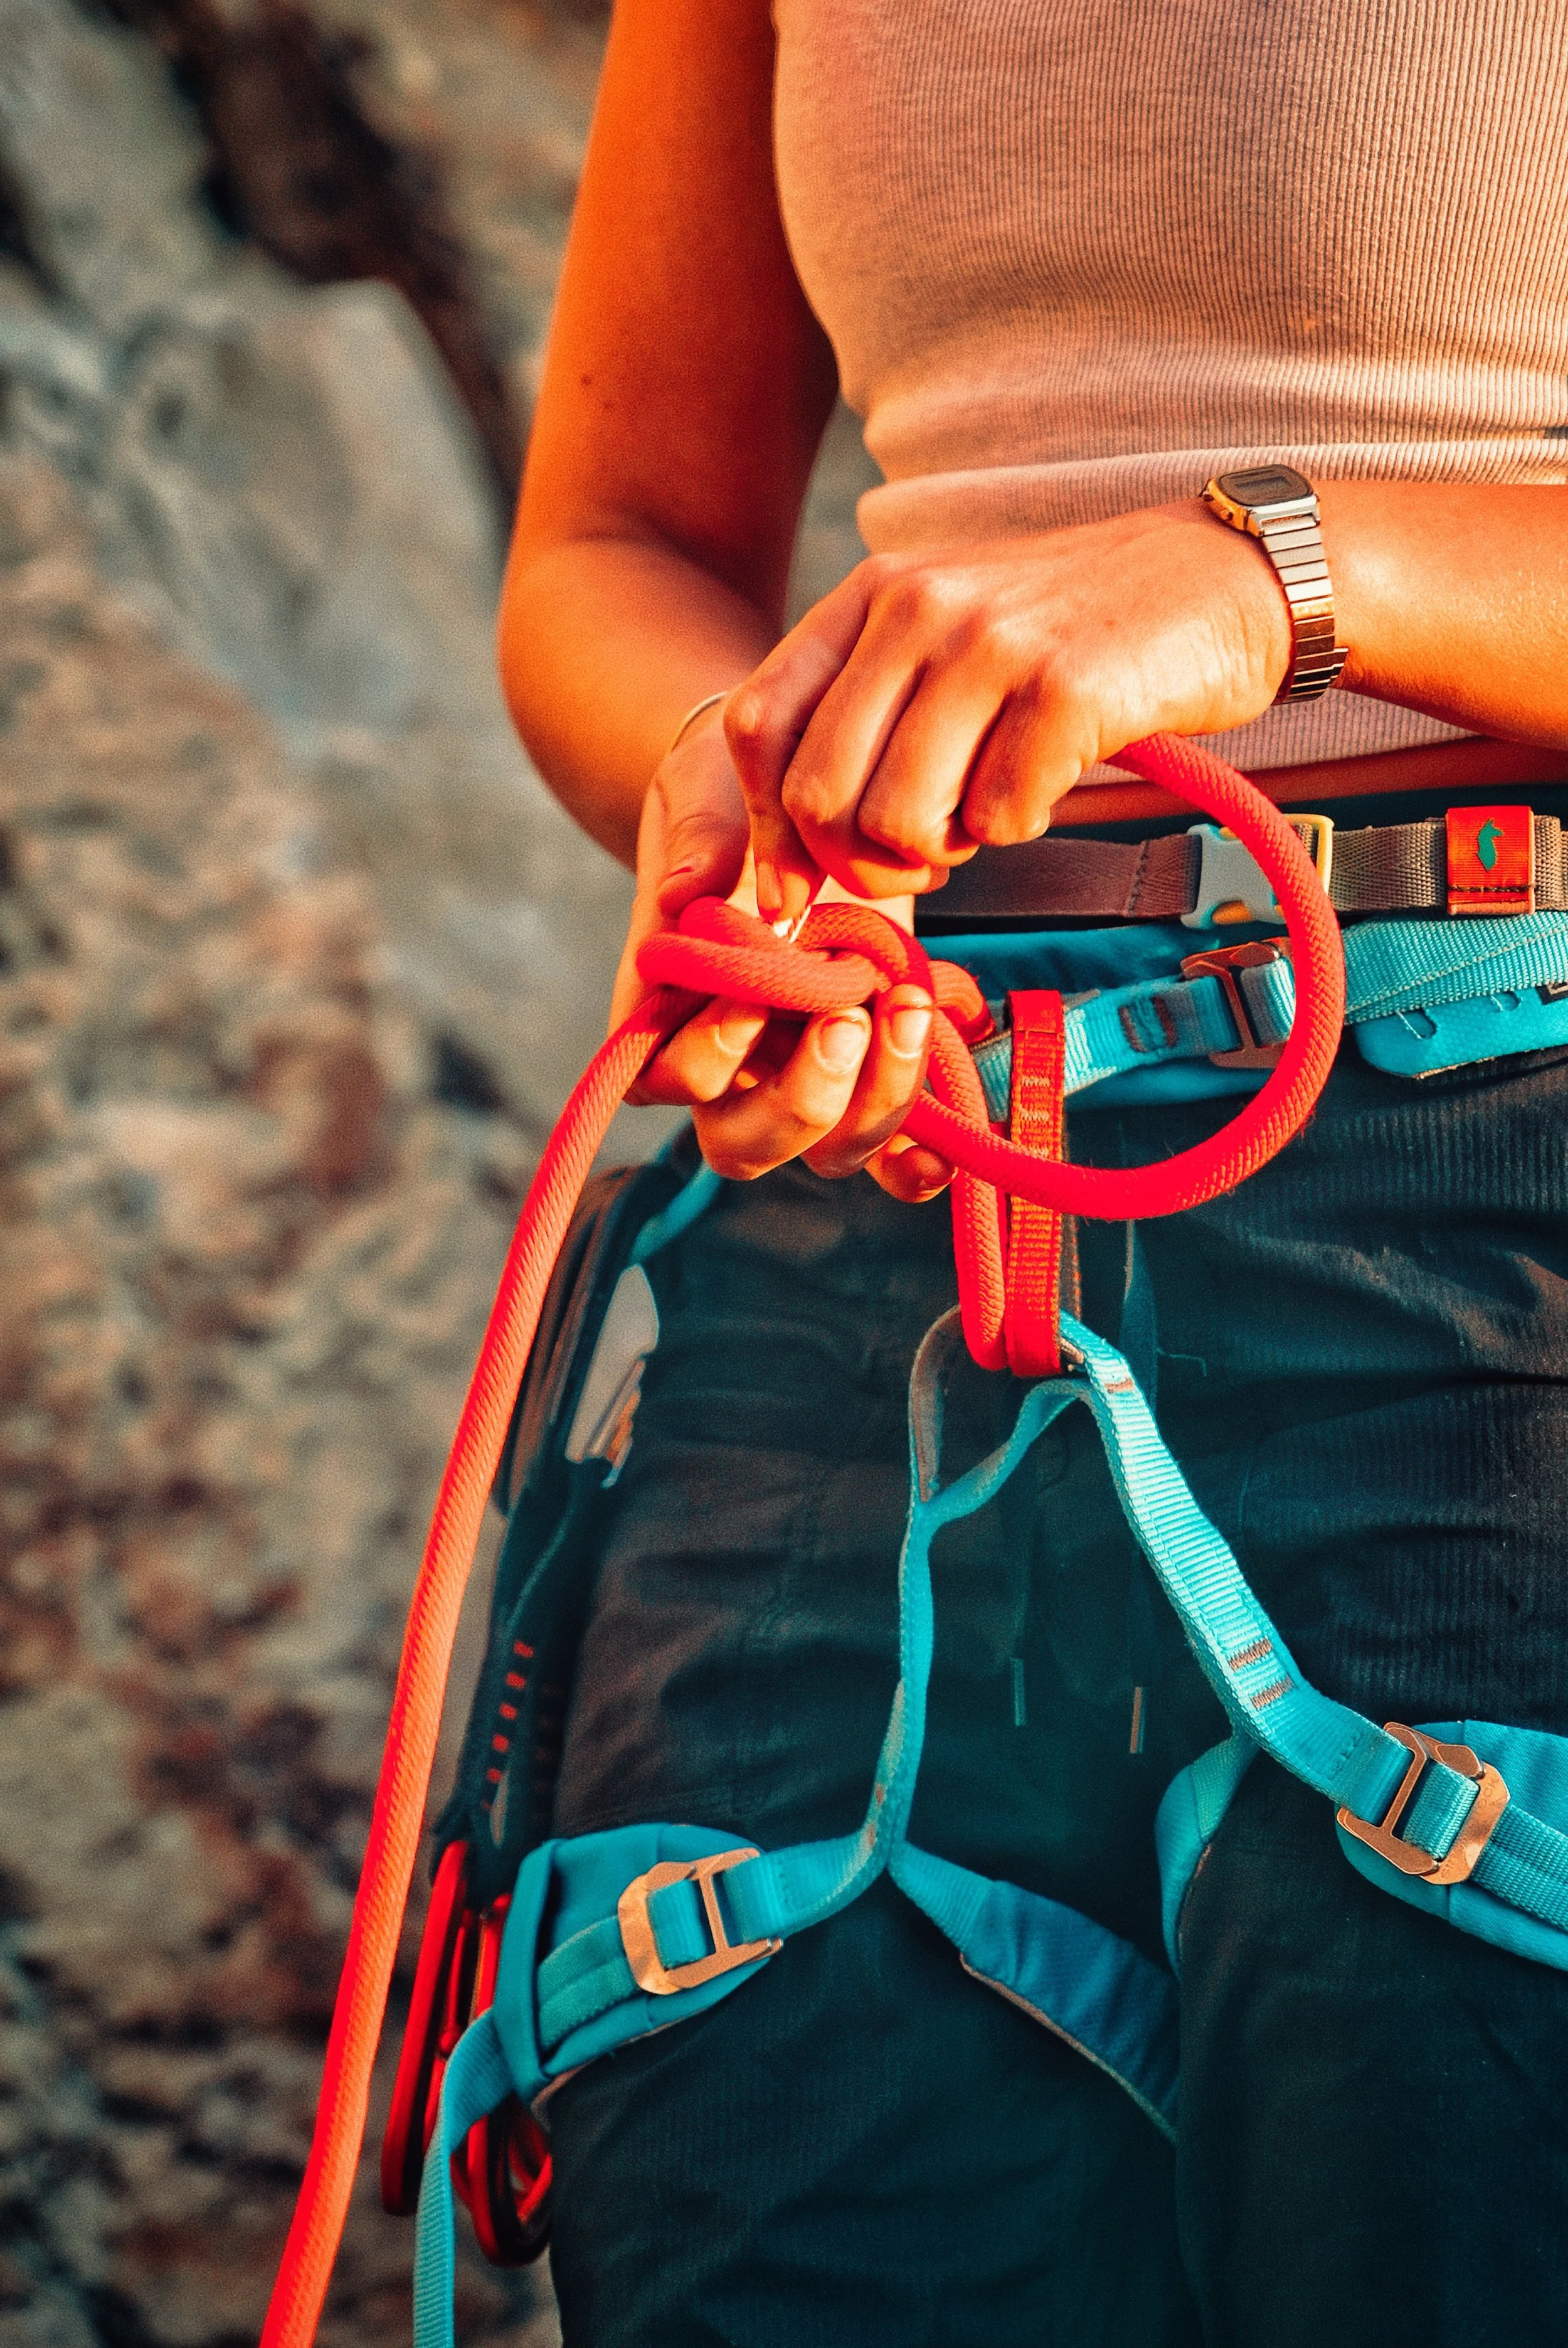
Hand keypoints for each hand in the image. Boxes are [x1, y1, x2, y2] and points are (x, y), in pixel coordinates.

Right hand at [607, 704, 953, 1198]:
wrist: (799, 781)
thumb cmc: (729, 790)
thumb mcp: (704, 794)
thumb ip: (697, 841)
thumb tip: (681, 892)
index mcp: (666, 1008)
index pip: (658, 1078)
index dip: (705, 1056)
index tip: (752, 997)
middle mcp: (732, 1061)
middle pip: (741, 1140)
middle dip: (798, 1098)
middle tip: (843, 1019)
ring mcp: (804, 1073)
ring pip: (826, 1148)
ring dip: (873, 1103)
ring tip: (910, 1012)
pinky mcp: (872, 1065)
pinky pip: (891, 1145)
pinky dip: (918, 1157)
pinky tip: (946, 1146)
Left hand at [723, 500, 1291, 923]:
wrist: (1222, 578)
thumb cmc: (1074, 635)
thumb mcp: (948, 639)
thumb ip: (868, 721)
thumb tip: (791, 865)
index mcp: (874, 595)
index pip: (761, 724)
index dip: (768, 827)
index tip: (798, 885)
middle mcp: (918, 607)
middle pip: (819, 795)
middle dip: (857, 865)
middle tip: (919, 863)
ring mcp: (990, 645)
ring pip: (896, 820)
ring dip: (941, 851)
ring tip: (986, 814)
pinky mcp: (1064, 690)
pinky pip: (997, 818)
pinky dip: (1018, 827)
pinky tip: (1048, 785)